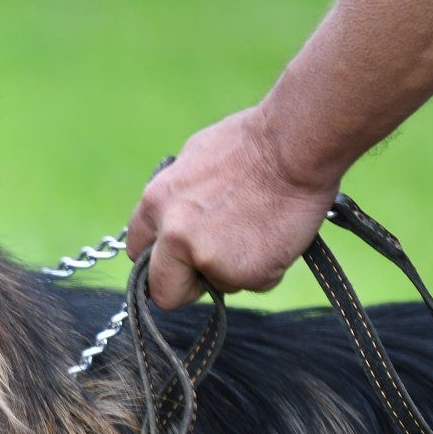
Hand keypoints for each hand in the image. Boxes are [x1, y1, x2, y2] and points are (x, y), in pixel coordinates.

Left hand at [125, 106, 338, 308]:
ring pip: (218, 286)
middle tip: (212, 269)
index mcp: (156, 204)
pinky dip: (268, 268)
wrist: (295, 143)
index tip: (176, 261)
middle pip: (163, 291)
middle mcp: (173, 236)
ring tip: (259, 230)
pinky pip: (255, 284)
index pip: (137, 252)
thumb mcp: (193, 160)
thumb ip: (176, 199)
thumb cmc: (253, 142)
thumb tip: (173, 219)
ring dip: (235, 269)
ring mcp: (207, 258)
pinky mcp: (246, 273)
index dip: (158, 259)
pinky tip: (277, 235)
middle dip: (185, 286)